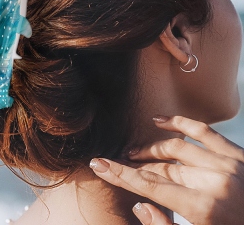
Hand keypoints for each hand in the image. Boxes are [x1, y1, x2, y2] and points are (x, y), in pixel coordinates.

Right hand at [90, 115, 243, 224]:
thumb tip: (140, 205)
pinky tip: (161, 121)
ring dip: (151, 148)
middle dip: (134, 166)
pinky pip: (203, 130)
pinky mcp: (237, 154)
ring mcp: (226, 163)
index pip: (149, 185)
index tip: (98, 163)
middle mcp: (212, 180)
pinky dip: (180, 123)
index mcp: (203, 208)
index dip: (120, 174)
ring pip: (176, 147)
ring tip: (135, 152)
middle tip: (118, 164)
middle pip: (161, 168)